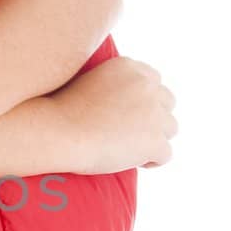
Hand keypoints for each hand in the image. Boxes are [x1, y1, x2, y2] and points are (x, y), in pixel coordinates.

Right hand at [49, 57, 176, 172]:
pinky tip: (135, 163)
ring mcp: (153, 113)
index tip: (130, 114)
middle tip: (133, 132)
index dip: (144, 99)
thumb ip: (114, 85)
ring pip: (171, 128)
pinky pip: (166, 154)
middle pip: (167, 102)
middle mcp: (146, 85)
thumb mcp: (89, 81)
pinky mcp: (154, 141)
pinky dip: (152, 160)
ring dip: (156, 137)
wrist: (59, 133)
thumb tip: (129, 105)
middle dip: (154, 117)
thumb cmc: (62, 112)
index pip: (154, 81)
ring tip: (133, 148)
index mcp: (130, 67)